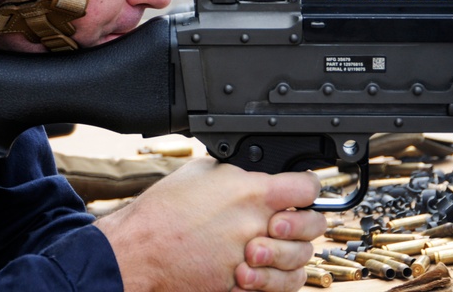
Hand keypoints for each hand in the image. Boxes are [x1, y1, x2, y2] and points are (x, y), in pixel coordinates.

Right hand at [96, 157, 325, 291]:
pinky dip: (275, 279)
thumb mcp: (200, 171)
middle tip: (286, 220)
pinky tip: (257, 267)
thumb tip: (251, 173)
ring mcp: (254, 259)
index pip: (307, 187)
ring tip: (266, 246)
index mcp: (253, 193)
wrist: (140, 251)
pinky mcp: (243, 285)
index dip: (307, 186)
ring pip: (301, 260)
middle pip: (312, 226)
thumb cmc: (162, 212)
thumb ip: (236, 173)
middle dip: (305, 222)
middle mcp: (259, 226)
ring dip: (290, 253)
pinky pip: (277, 287)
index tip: (300, 189)